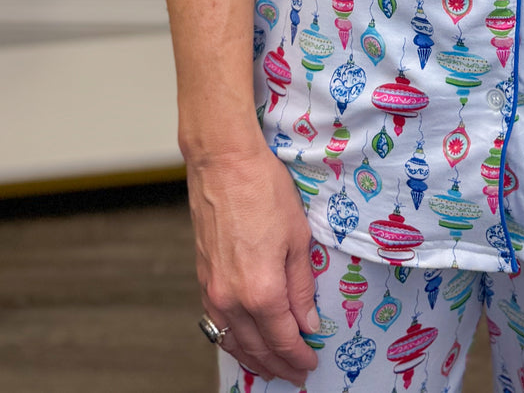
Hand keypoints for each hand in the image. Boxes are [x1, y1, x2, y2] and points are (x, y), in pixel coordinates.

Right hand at [188, 142, 320, 381]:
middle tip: (295, 374)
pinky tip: (243, 341)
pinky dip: (232, 339)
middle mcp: (232, 298)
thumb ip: (301, 286)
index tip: (310, 364)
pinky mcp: (202, 278)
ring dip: (253, 359)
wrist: (224, 163)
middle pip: (257, 347)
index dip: (299, 356)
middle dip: (278, 365)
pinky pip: (217, 323)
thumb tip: (308, 323)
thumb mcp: (297, 237)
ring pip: (233, 340)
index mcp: (261, 290)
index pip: (283, 338)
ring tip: (271, 368)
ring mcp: (213, 290)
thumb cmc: (263, 190)